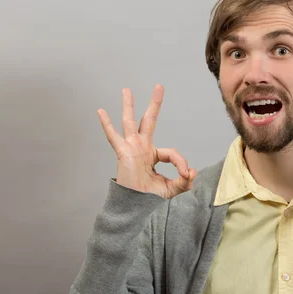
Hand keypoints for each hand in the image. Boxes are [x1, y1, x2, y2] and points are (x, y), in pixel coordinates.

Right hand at [97, 84, 195, 198]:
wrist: (135, 206)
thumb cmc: (149, 197)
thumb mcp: (172, 189)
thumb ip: (184, 182)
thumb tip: (192, 173)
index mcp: (153, 155)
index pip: (171, 153)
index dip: (181, 163)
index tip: (186, 174)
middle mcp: (142, 148)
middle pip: (149, 120)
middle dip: (154, 104)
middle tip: (159, 87)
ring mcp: (132, 148)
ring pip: (130, 122)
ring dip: (128, 106)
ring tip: (126, 90)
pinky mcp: (123, 153)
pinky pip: (114, 137)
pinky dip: (107, 124)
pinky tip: (101, 111)